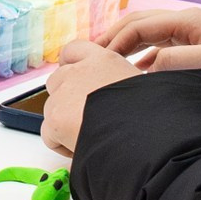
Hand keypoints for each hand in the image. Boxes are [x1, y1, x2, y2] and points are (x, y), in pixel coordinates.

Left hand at [41, 39, 141, 156]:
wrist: (145, 139)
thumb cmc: (152, 117)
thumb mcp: (145, 87)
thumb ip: (124, 85)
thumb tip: (122, 98)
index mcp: (104, 60)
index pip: (74, 50)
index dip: (70, 65)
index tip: (75, 81)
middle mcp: (79, 71)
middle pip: (56, 80)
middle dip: (64, 98)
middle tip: (83, 117)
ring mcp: (63, 94)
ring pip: (51, 108)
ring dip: (64, 122)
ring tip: (89, 137)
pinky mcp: (55, 119)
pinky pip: (49, 135)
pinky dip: (61, 145)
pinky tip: (83, 149)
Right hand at [106, 5, 200, 92]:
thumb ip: (175, 62)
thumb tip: (144, 66)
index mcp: (185, 20)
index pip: (139, 25)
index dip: (116, 39)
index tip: (97, 57)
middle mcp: (185, 22)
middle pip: (140, 23)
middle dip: (115, 36)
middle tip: (92, 53)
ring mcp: (190, 34)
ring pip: (149, 35)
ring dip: (127, 45)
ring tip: (108, 61)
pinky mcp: (196, 47)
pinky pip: (161, 47)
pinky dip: (144, 55)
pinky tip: (137, 70)